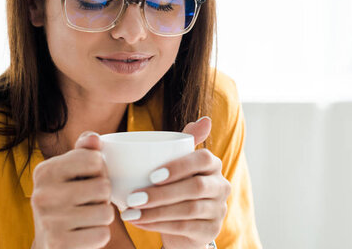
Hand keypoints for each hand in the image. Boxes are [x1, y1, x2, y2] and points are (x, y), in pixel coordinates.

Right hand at [30, 132, 113, 248]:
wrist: (50, 242)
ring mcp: (49, 221)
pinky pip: (102, 235)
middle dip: (104, 196)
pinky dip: (99, 236)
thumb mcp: (71, 172)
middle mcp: (42, 194)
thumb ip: (84, 151)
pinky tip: (84, 234)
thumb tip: (94, 139)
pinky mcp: (59, 244)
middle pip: (103, 187)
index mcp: (45, 171)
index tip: (89, 179)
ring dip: (103, 217)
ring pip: (106, 212)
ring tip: (87, 217)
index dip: (101, 171)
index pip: (95, 160)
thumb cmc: (67, 199)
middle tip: (89, 202)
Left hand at [122, 117, 230, 248]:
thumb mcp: (178, 163)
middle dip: (161, 194)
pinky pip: (184, 228)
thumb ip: (185, 141)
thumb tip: (205, 120)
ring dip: (155, 212)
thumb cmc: (176, 185)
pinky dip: (158, 225)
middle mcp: (221, 186)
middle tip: (133, 198)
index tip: (152, 175)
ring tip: (129, 212)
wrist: (184, 223)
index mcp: (213, 164)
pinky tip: (139, 222)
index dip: (179, 166)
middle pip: (195, 188)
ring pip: (188, 210)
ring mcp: (219, 210)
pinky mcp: (211, 231)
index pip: (203, 159)